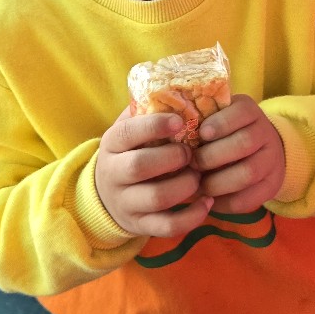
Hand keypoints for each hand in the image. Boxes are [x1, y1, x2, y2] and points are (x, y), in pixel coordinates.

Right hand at [95, 106, 213, 238]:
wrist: (106, 196)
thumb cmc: (130, 153)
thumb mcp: (130, 131)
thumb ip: (147, 111)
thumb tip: (181, 87)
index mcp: (112, 144)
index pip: (128, 133)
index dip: (154, 126)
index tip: (180, 121)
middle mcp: (114, 174)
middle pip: (140, 166)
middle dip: (172, 158)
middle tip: (190, 153)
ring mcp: (126, 203)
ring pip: (157, 198)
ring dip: (185, 186)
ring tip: (198, 177)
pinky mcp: (141, 225)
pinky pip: (167, 226)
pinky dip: (192, 217)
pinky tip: (208, 202)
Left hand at [192, 94, 285, 214]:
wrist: (261, 151)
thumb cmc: (224, 133)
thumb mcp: (216, 117)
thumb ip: (198, 118)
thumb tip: (168, 128)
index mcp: (249, 111)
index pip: (241, 112)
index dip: (221, 123)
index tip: (201, 133)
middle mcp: (265, 133)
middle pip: (244, 143)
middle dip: (213, 156)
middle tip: (193, 163)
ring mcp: (271, 160)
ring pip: (247, 173)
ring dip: (218, 182)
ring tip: (199, 184)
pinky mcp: (271, 186)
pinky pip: (249, 198)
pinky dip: (225, 202)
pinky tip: (210, 199)